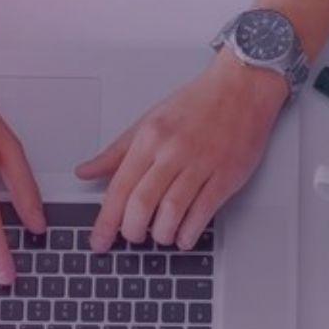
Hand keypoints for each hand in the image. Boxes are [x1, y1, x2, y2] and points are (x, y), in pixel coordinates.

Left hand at [78, 49, 288, 250]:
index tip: (98, 241)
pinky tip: (184, 236)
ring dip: (162, 234)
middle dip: (132, 230)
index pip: (119, 186)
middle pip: (142, 203)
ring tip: (160, 236)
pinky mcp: (227, 175)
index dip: (106, 220)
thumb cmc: (197, 103)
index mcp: (150, 137)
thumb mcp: (149, 121)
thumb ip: (117, 152)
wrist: (242, 88)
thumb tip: (86, 172)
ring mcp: (202, 163)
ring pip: (172, 211)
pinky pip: (203, 211)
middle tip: (132, 238)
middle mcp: (173, 150)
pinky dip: (189, 232)